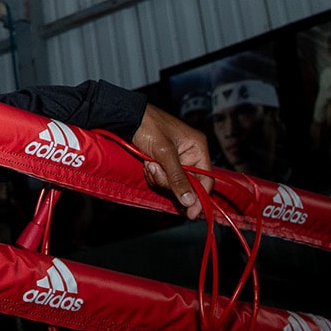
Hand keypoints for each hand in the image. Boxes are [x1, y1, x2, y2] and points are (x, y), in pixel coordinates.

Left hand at [131, 104, 212, 219]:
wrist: (124, 117)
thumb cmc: (148, 127)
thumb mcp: (164, 153)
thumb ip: (178, 178)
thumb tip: (190, 202)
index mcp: (198, 148)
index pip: (206, 180)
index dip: (198, 197)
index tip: (190, 213)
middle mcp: (190, 154)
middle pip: (188, 184)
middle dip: (169, 182)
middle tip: (155, 171)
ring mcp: (176, 159)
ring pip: (173, 183)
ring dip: (159, 178)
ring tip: (149, 163)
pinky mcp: (163, 162)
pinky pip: (162, 178)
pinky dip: (153, 175)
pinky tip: (146, 164)